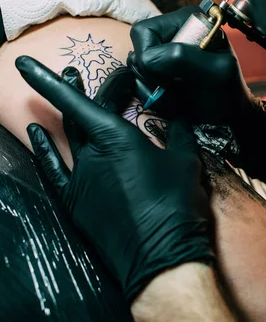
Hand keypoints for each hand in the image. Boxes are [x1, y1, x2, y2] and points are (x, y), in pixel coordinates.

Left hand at [16, 56, 212, 301]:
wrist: (162, 256)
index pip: (77, 101)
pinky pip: (53, 171)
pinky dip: (43, 151)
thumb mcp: (186, 160)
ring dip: (61, 114)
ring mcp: (80, 178)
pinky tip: (35, 134)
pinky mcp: (76, 202)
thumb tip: (178, 112)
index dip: (49, 80)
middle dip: (72, 88)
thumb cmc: (177, 204)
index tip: (24, 64)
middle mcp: (91, 154)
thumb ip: (178, 130)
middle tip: (73, 71)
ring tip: (63, 92)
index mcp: (117, 138)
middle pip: (77, 114)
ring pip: (66, 138)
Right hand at [128, 7, 253, 124]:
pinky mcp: (156, 74)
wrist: (228, 116)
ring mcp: (160, 55)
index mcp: (186, 21)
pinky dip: (152, 98)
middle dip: (152, 76)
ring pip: (134, 70)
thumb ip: (182, 57)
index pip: (144, 31)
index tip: (174, 77)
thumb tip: (149, 58)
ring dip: (153, 90)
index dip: (152, 57)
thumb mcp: (215, 70)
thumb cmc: (228, 92)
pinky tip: (172, 102)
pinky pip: (138, 84)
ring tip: (176, 98)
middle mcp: (170, 33)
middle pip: (136, 51)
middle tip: (175, 89)